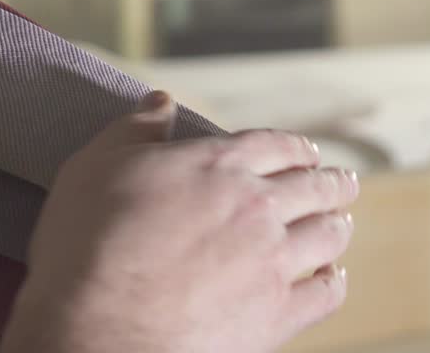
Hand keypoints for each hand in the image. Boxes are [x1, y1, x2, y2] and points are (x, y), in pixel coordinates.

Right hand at [0, 91, 356, 352]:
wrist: (97, 327)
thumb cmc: (86, 245)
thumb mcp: (95, 167)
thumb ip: (135, 130)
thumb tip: (160, 101)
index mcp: (217, 164)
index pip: (275, 145)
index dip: (296, 146)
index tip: (308, 152)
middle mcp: (256, 206)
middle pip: (315, 186)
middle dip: (333, 181)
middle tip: (343, 182)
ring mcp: (272, 261)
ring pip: (329, 235)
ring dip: (338, 224)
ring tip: (341, 223)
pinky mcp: (276, 314)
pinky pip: (326, 294)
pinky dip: (334, 281)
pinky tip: (332, 278)